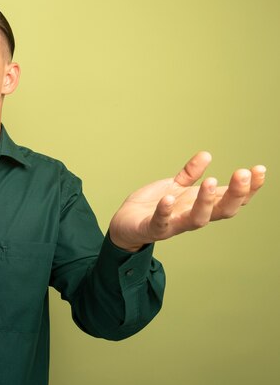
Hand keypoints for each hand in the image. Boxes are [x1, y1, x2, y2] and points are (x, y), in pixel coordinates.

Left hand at [108, 152, 265, 251]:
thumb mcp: (173, 186)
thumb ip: (189, 174)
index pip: (230, 199)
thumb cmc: (152, 207)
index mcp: (199, 205)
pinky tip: (169, 198)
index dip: (247, 188)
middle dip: (236, 194)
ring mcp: (173, 225)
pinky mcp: (152, 229)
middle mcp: (191, 216)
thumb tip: (206, 155)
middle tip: (243, 173)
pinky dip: (166, 211)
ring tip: (211, 182)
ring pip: (197, 220)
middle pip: (222, 211)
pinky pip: (161, 223)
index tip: (259, 170)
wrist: (125, 225)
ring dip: (206, 202)